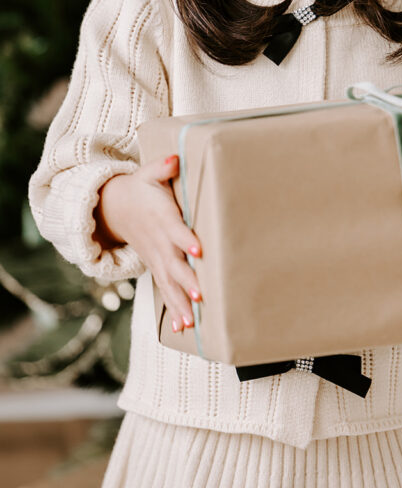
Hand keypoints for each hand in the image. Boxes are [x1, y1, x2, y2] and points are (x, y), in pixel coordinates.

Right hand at [94, 155, 201, 332]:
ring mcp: (156, 258)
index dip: (186, 240)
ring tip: (193, 321)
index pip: (175, 230)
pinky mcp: (156, 267)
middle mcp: (159, 243)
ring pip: (169, 284)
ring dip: (181, 302)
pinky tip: (185, 327)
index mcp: (162, 219)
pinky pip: (165, 290)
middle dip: (187, 281)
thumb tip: (174, 160)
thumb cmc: (141, 188)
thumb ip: (162, 168)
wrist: (115, 207)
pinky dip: (174, 308)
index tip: (198, 250)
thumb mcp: (148, 173)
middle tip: (201, 295)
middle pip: (174, 264)